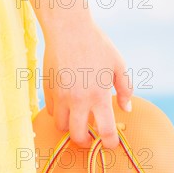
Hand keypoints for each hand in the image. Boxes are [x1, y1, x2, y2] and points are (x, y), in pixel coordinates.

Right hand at [42, 19, 132, 148]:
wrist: (68, 29)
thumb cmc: (97, 44)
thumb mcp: (118, 64)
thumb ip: (125, 89)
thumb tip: (126, 109)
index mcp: (99, 95)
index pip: (105, 131)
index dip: (109, 143)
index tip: (110, 144)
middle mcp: (78, 100)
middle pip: (77, 136)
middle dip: (84, 143)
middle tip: (89, 138)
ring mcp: (60, 96)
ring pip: (60, 126)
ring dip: (69, 127)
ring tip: (76, 120)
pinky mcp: (47, 90)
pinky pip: (50, 111)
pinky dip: (58, 112)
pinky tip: (66, 104)